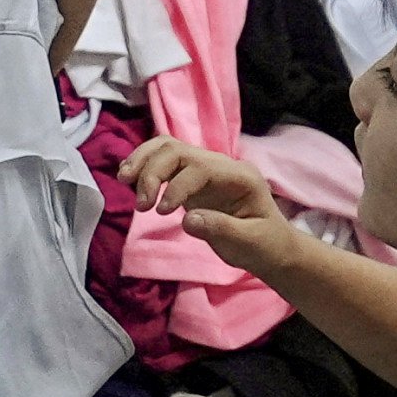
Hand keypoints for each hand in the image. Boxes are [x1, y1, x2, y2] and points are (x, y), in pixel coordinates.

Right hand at [124, 136, 316, 282]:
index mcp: (240, 176)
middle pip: (178, 150)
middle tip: (140, 205)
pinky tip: (130, 180)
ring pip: (168, 148)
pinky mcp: (192, 179)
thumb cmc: (265, 246)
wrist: (272, 248)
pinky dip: (145, 165)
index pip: (200, 167)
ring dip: (143, 161)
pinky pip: (165, 162)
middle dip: (152, 170)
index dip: (176, 186)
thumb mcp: (250, 244)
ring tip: (123, 180)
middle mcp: (221, 165)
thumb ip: (221, 229)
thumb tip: (187, 219)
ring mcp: (206, 169)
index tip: (161, 212)